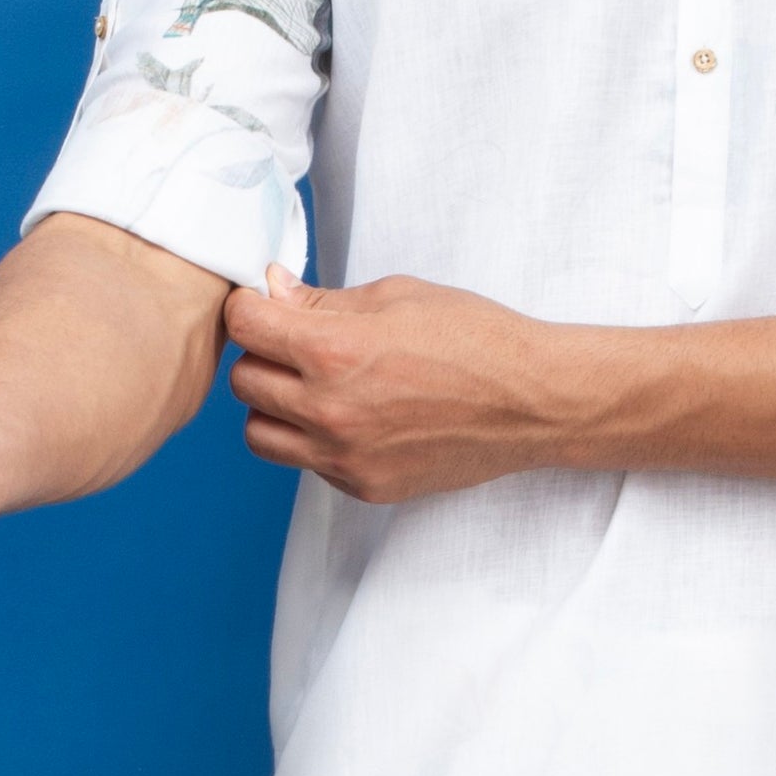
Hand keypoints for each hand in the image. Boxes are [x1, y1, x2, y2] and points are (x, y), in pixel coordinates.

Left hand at [220, 273, 570, 504]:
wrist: (532, 401)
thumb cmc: (475, 338)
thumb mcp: (397, 296)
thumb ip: (323, 300)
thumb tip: (271, 290)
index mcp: (334, 350)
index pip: (243, 324)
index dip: (249, 305)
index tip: (264, 304)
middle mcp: (329, 410)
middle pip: (243, 380)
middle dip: (262, 354)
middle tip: (297, 343)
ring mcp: (344, 456)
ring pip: (258, 432)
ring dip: (274, 405)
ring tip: (314, 386)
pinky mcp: (362, 485)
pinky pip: (305, 462)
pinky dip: (313, 439)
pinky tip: (353, 416)